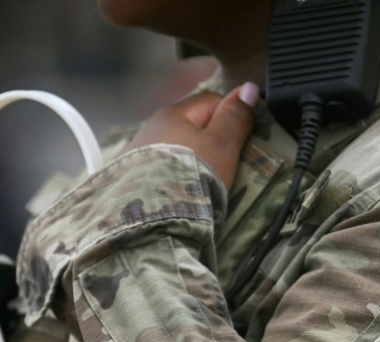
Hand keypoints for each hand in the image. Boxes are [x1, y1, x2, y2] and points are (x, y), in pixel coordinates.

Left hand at [127, 82, 259, 187]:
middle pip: (190, 124)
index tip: (240, 142)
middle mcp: (152, 125)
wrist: (148, 217)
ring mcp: (138, 151)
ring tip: (199, 182)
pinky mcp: (130, 175)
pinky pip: (160, 166)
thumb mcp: (221, 146)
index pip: (212, 101)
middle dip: (209, 139)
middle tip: (222, 166)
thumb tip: (250, 86)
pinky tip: (177, 190)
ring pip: (175, 146)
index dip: (231, 117)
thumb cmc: (191, 176)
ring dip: (190, 158)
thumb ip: (235, 117)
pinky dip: (172, 174)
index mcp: (175, 112)